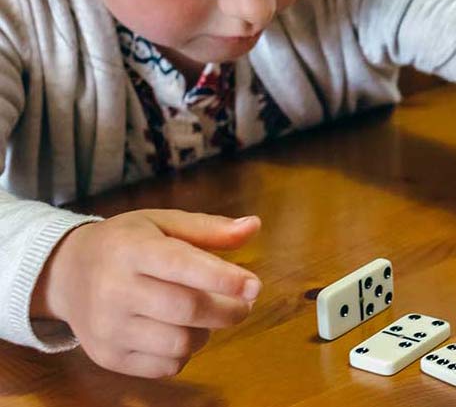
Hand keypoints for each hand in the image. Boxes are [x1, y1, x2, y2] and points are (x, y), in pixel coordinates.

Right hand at [30, 209, 261, 377]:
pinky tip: (181, 331)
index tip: (255, 286)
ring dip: (207, 332)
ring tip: (206, 315)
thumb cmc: (126, 243)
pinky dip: (184, 353)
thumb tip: (254, 227)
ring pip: (179, 343)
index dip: (224, 278)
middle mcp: (114, 290)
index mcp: (131, 249)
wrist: (66, 274)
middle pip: (186, 309)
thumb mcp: (162, 223)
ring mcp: (108, 329)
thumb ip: (208, 228)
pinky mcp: (107, 357)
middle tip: (244, 305)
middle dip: (228, 310)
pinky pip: (164, 367)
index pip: (182, 266)